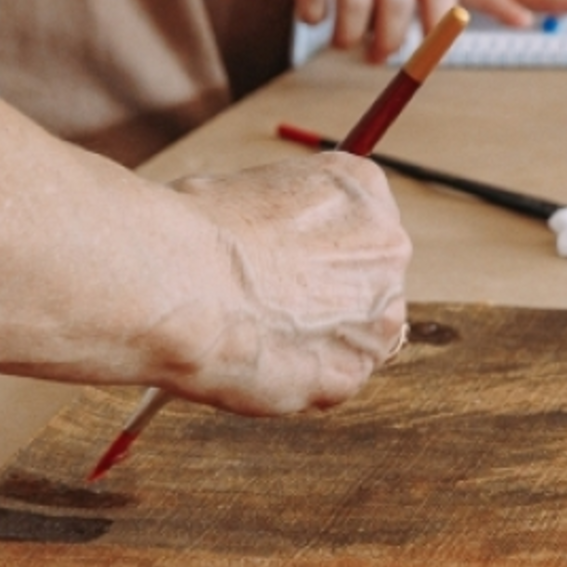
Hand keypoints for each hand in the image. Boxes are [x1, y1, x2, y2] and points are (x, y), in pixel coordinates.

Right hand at [162, 154, 409, 415]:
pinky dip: (298, 378)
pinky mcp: (353, 371)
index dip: (315, 248)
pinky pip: (331, 379)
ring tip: (256, 332)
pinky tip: (257, 359)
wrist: (179, 284)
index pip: (362, 223)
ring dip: (316, 339)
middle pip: (368, 280)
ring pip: (355, 335)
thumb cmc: (196, 232)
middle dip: (324, 295)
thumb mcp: (247, 191)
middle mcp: (387, 246)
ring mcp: (378, 313)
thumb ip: (284, 219)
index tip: (285, 261)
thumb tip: (271, 240)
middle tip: (270, 301)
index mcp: (362, 187)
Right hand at [181, 0, 457, 61]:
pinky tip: (310, 14)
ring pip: (356, 2)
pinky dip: (313, 12)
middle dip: (390, 41)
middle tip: (378, 55)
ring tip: (342, 40)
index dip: (436, 24)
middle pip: (398, 0)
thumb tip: (425, 2)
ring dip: (349, 34)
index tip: (427, 48)